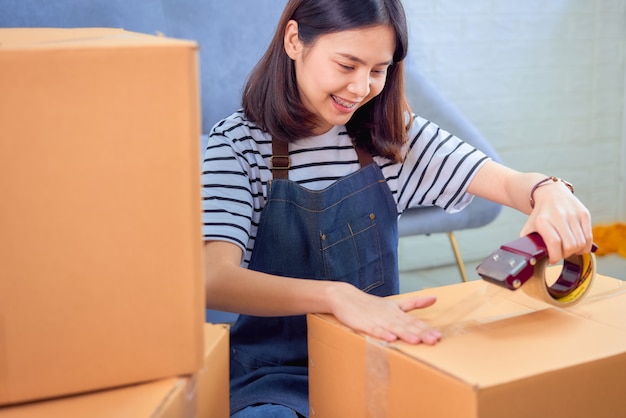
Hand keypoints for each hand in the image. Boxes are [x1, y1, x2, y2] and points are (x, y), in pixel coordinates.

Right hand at [326, 282, 441, 344]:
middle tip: (434, 340)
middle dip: (421, 333)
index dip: (426, 329)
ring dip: (405, 334)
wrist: (345, 297)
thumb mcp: (395, 303)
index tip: (439, 336)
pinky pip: (374, 330)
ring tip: (416, 341)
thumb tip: (435, 297)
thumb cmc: (371, 304)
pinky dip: (382, 334)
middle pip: (407, 325)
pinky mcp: (363, 323)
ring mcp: (376, 319)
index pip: (414, 322)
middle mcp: (389, 316)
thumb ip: (414, 303)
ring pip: (393, 328)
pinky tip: (390, 339)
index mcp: (397, 312)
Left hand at [520, 181, 592, 263]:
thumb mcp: (529, 227)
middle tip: (561, 254)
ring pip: (580, 243)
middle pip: (569, 245)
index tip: (552, 260)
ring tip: (568, 250)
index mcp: (543, 221)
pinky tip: (578, 246)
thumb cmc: (540, 215)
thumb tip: (531, 259)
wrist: (551, 194)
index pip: (554, 243)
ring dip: (575, 251)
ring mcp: (573, 214)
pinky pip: (588, 237)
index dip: (555, 256)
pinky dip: (584, 246)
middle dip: (565, 255)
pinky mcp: (584, 214)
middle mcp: (559, 216)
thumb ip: (529, 243)